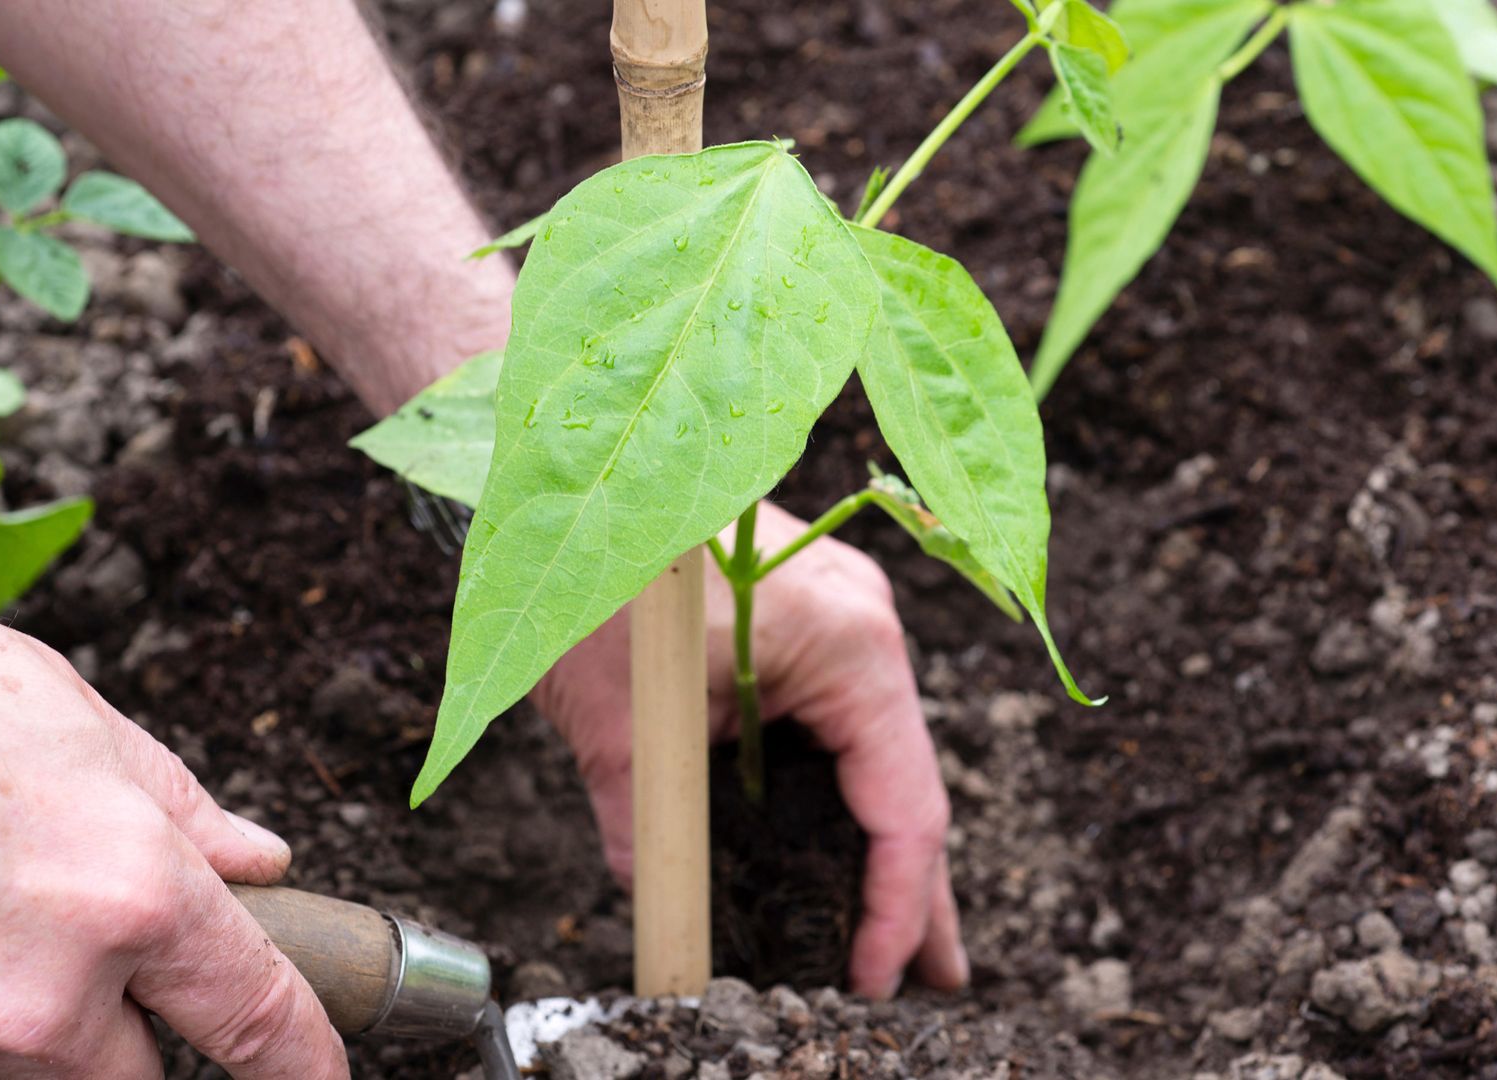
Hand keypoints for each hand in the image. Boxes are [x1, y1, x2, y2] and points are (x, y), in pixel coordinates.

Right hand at [0, 568, 347, 1078]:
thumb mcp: (75, 722)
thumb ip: (180, 812)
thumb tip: (259, 862)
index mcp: (134, 894)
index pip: (255, 1014)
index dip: (302, 1060)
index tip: (321, 1078)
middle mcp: (51, 994)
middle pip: (137, 1074)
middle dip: (126, 1024)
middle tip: (69, 943)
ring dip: (28, 1033)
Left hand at [533, 503, 965, 999]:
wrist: (564, 466)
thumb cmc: (594, 580)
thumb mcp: (619, 727)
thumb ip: (649, 832)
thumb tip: (659, 913)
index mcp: (851, 648)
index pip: (906, 808)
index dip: (895, 908)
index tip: (872, 980)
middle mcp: (867, 627)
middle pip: (909, 786)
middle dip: (917, 892)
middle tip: (933, 982)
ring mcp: (843, 615)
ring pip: (882, 755)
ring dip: (884, 844)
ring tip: (895, 936)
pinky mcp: (808, 613)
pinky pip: (846, 721)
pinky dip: (847, 788)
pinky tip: (843, 842)